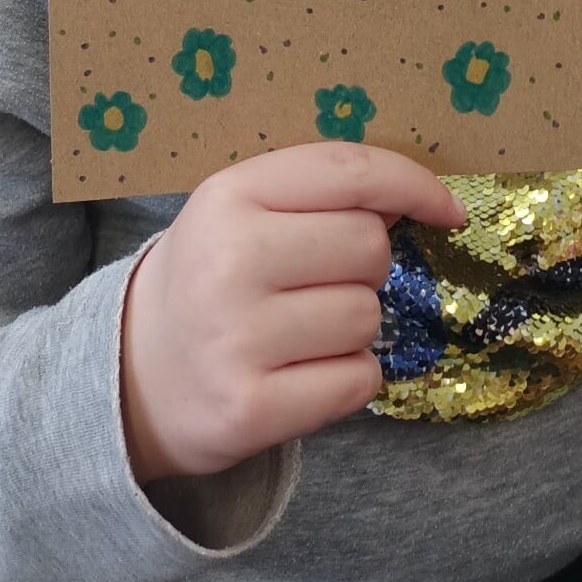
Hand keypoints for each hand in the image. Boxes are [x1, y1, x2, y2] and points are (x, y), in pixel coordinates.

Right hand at [120, 142, 464, 483]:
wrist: (133, 371)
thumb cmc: (212, 274)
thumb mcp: (245, 210)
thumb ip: (322, 191)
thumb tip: (418, 197)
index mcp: (229, 195)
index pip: (350, 172)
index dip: (414, 185)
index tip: (448, 211)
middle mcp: (229, 261)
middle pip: (369, 247)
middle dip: (365, 267)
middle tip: (319, 282)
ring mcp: (236, 339)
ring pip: (367, 318)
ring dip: (353, 328)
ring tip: (300, 332)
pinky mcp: (248, 409)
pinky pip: (357, 382)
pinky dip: (348, 380)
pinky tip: (303, 374)